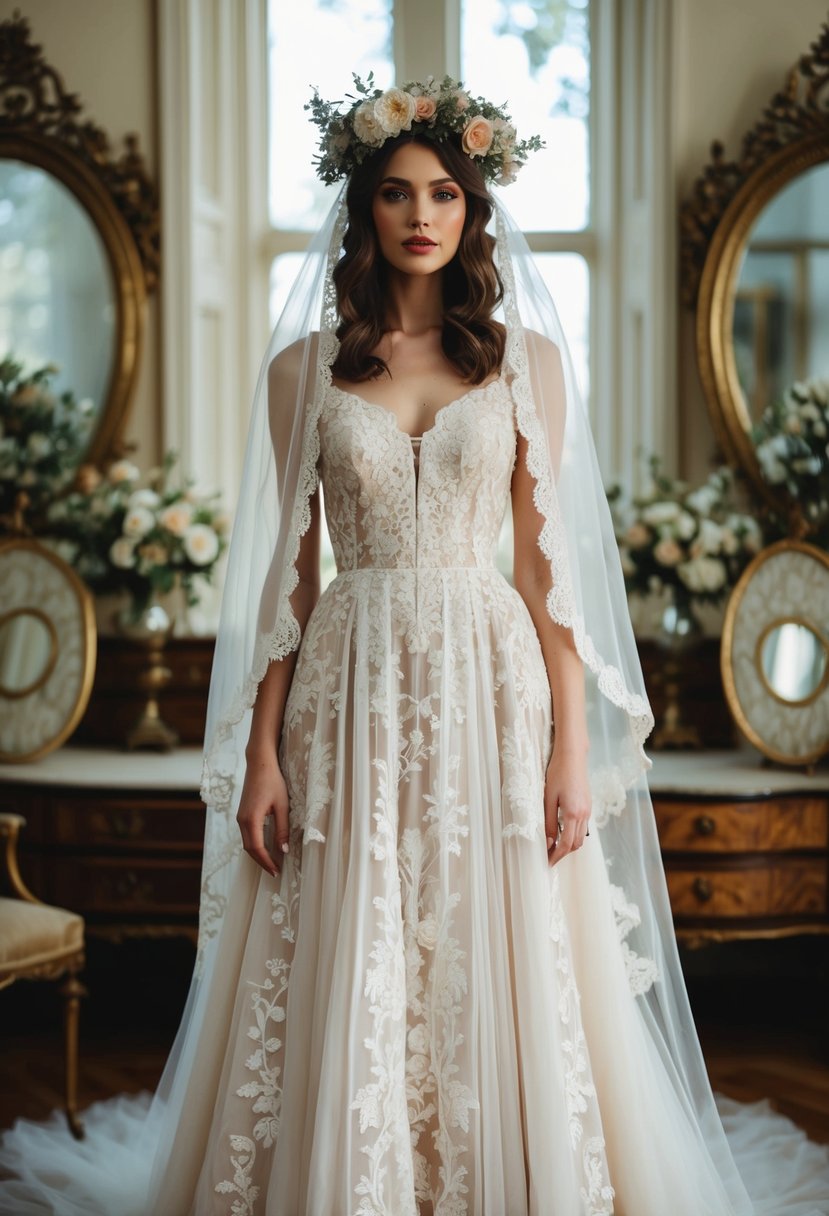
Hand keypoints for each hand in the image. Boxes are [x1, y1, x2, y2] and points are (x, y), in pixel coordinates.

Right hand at [236, 750, 290, 876]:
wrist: (259, 763)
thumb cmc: (273, 781)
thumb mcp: (282, 806)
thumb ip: (282, 829)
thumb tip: (284, 850)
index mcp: (251, 819)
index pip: (257, 849)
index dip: (267, 862)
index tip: (277, 872)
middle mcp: (242, 820)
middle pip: (250, 849)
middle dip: (262, 862)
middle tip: (275, 871)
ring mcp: (240, 817)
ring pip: (247, 842)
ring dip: (258, 854)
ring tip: (272, 863)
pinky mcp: (242, 813)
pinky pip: (247, 834)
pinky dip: (255, 845)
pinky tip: (265, 848)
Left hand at [544, 745, 590, 866]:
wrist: (572, 756)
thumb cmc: (557, 773)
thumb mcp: (548, 798)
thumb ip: (549, 822)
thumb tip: (548, 842)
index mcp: (573, 814)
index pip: (565, 844)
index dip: (556, 856)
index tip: (547, 863)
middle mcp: (583, 815)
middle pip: (576, 844)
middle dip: (563, 854)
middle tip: (548, 857)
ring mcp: (588, 810)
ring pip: (581, 837)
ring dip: (569, 845)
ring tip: (553, 847)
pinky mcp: (588, 805)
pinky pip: (583, 827)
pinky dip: (573, 835)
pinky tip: (562, 832)